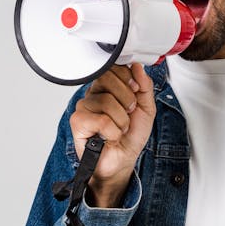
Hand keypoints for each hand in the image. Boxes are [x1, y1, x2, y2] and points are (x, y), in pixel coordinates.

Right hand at [70, 63, 155, 206]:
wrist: (123, 160)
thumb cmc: (131, 135)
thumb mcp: (146, 108)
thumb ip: (145, 86)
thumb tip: (136, 66)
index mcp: (108, 86)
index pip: (113, 66)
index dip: (128, 78)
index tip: (135, 91)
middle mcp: (93, 93)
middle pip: (107, 79)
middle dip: (127, 100)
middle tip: (128, 114)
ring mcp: (83, 107)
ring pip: (106, 101)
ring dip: (121, 121)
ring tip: (119, 129)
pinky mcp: (77, 122)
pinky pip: (101, 120)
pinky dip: (112, 132)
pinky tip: (109, 137)